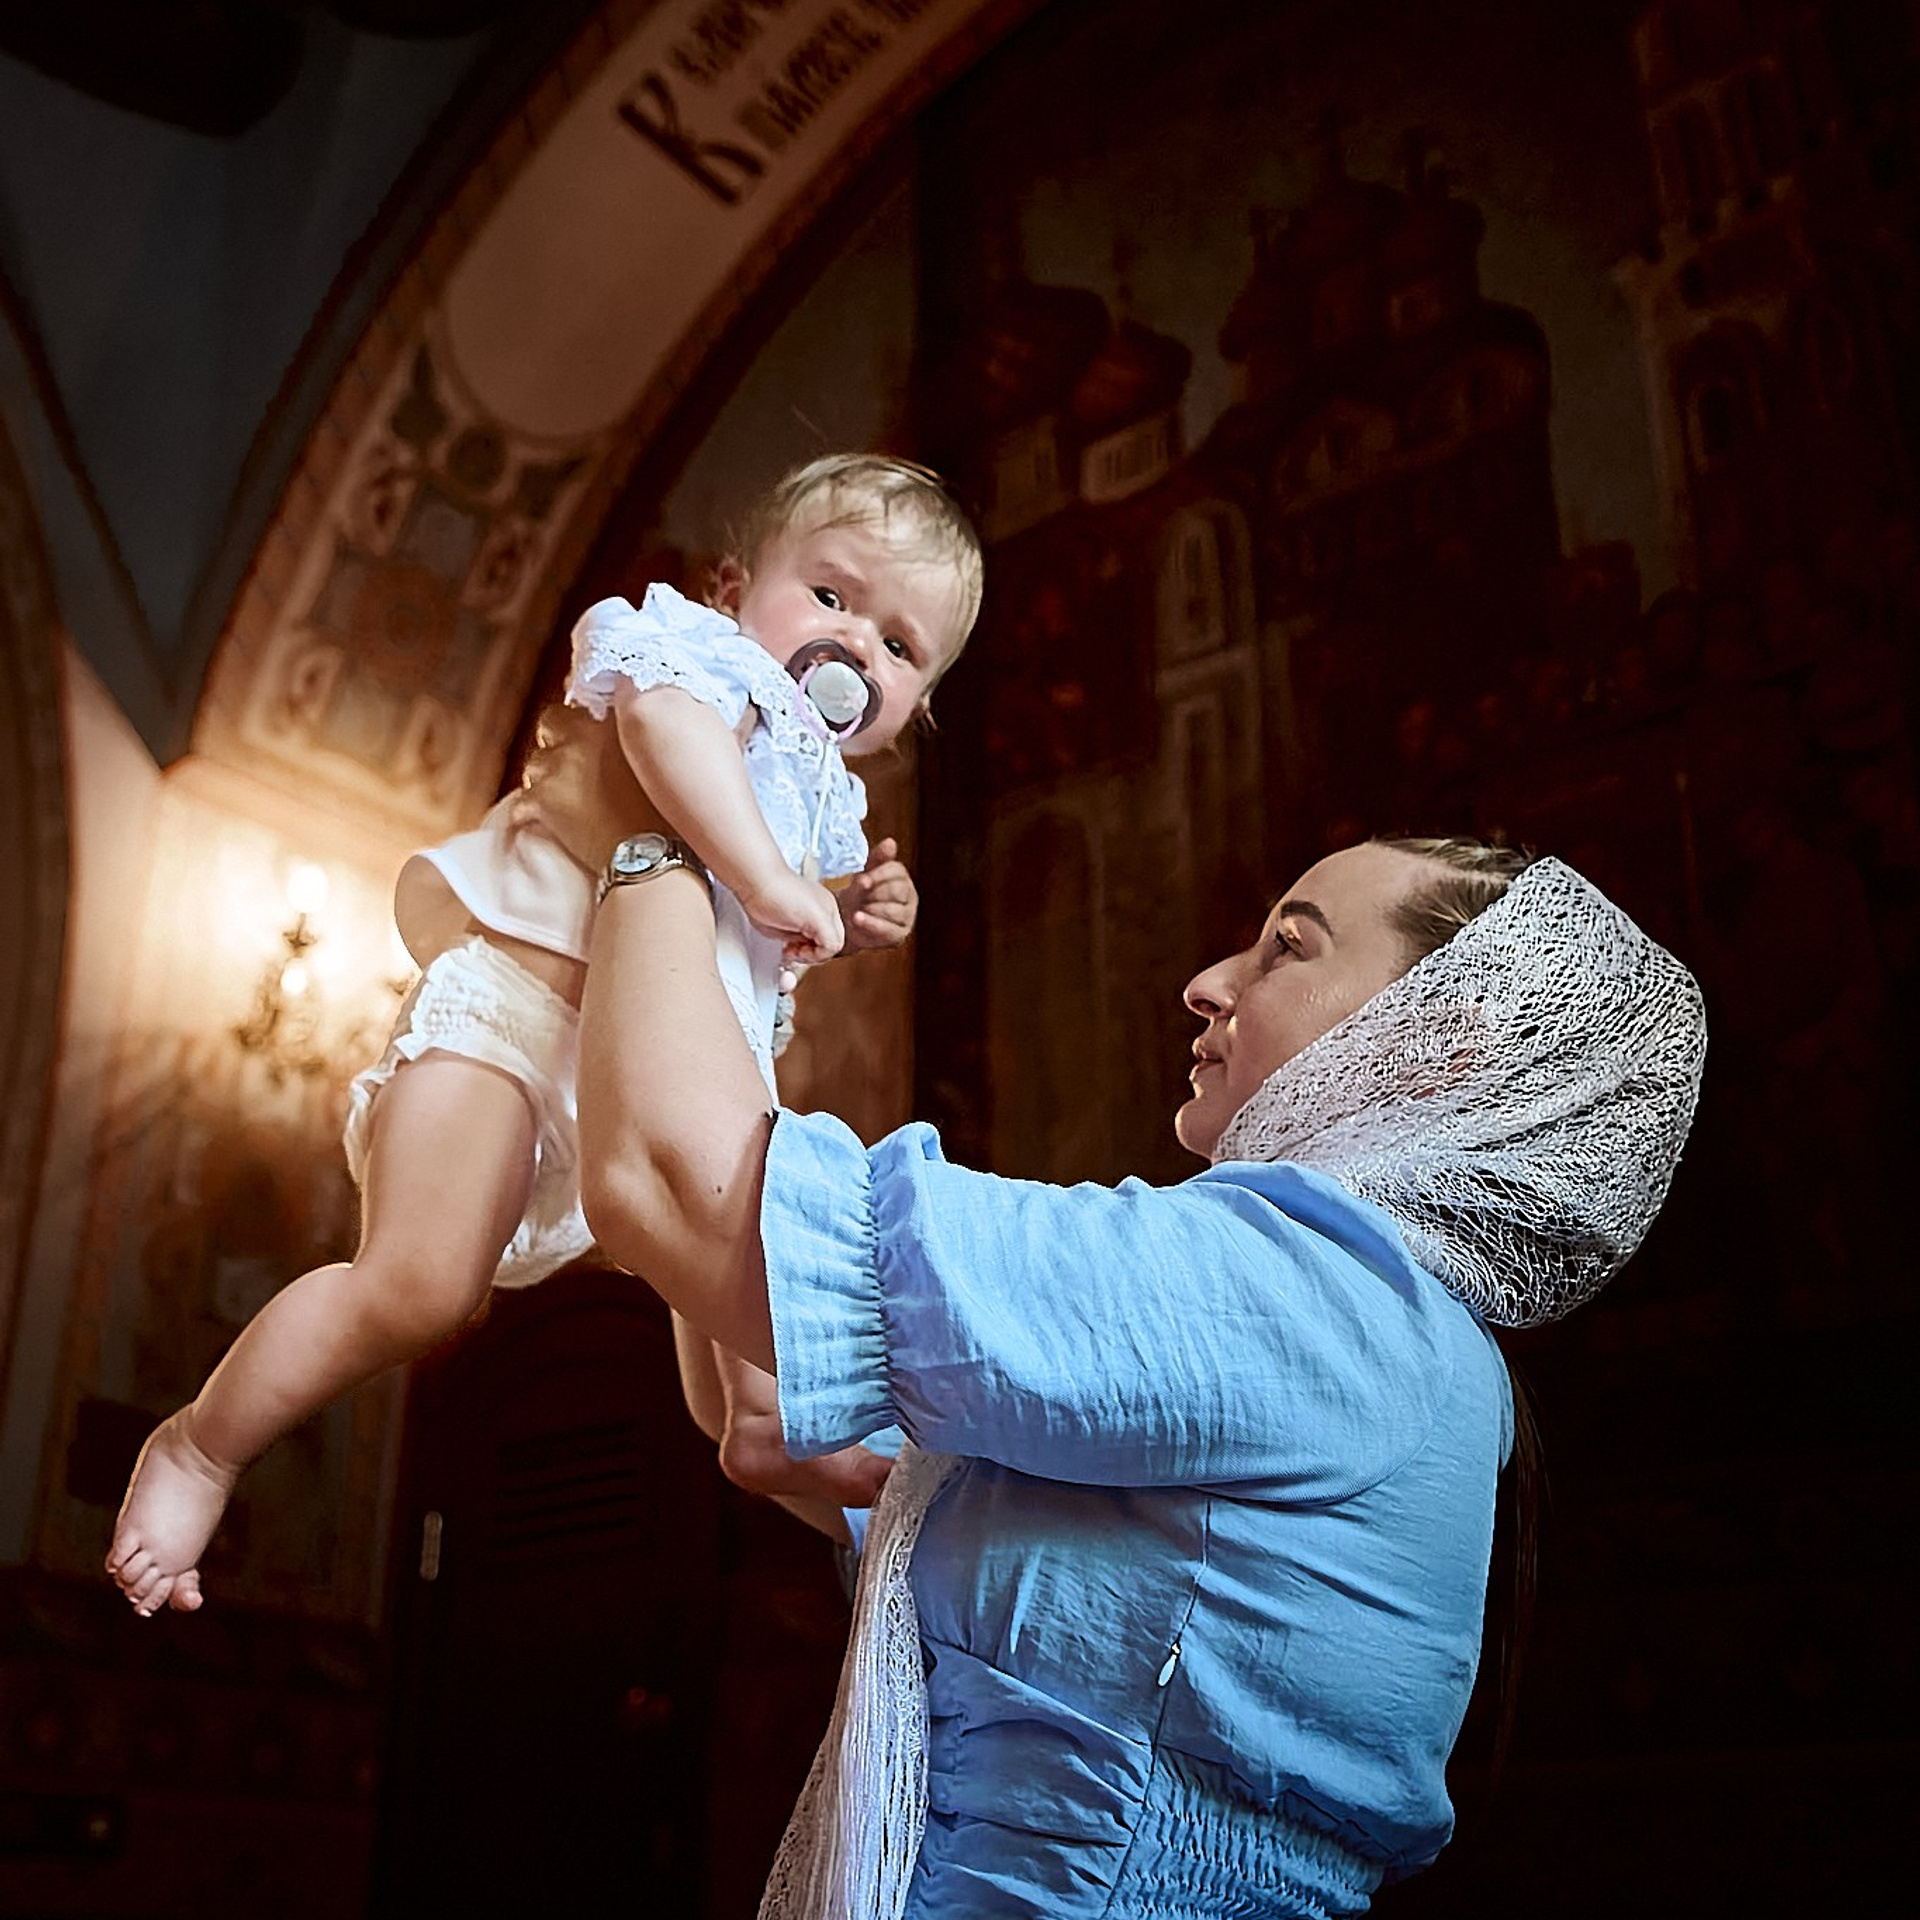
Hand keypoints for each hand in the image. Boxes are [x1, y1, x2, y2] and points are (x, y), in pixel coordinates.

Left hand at [517, 704, 663, 872]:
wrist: (650, 856)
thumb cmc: (669, 816)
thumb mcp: (663, 761)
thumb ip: (642, 738)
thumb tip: (633, 734)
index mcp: (615, 720)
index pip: (582, 700)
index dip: (582, 719)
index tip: (586, 734)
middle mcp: (582, 734)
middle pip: (550, 722)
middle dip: (556, 740)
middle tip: (572, 765)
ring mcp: (557, 766)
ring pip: (535, 763)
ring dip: (546, 777)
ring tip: (566, 800)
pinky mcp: (540, 800)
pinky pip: (523, 803)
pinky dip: (533, 813)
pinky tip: (551, 824)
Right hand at [737, 865, 844, 965]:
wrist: (756, 878)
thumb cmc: (760, 896)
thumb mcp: (782, 923)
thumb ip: (796, 936)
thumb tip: (800, 949)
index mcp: (819, 905)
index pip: (827, 936)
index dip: (810, 950)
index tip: (791, 948)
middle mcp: (827, 906)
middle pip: (835, 941)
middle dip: (814, 955)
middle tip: (793, 952)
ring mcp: (827, 910)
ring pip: (836, 945)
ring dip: (813, 956)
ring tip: (793, 950)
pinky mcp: (822, 916)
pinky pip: (832, 945)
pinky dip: (815, 955)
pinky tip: (796, 949)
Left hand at [837, 838, 917, 952]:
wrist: (846, 920)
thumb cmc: (859, 894)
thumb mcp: (865, 874)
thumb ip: (877, 859)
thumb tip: (890, 842)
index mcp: (902, 878)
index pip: (897, 871)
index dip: (879, 875)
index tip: (863, 879)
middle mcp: (909, 897)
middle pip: (897, 890)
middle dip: (875, 893)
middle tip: (859, 896)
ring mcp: (907, 917)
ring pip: (893, 910)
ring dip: (871, 908)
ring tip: (856, 909)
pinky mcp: (899, 935)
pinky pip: (887, 929)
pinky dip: (870, 923)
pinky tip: (858, 918)